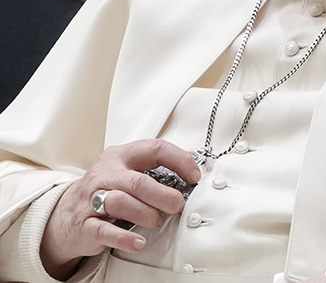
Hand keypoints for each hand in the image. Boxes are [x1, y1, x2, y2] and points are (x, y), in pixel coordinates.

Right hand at [40, 139, 200, 279]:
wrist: (65, 212)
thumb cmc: (105, 189)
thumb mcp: (127, 172)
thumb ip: (154, 173)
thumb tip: (190, 181)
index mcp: (122, 156)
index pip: (155, 149)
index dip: (179, 161)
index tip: (194, 176)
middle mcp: (107, 174)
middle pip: (138, 182)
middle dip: (163, 196)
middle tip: (177, 205)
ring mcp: (93, 199)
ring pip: (121, 203)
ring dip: (146, 214)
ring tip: (158, 220)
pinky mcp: (85, 224)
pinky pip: (105, 230)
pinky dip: (125, 238)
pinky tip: (139, 241)